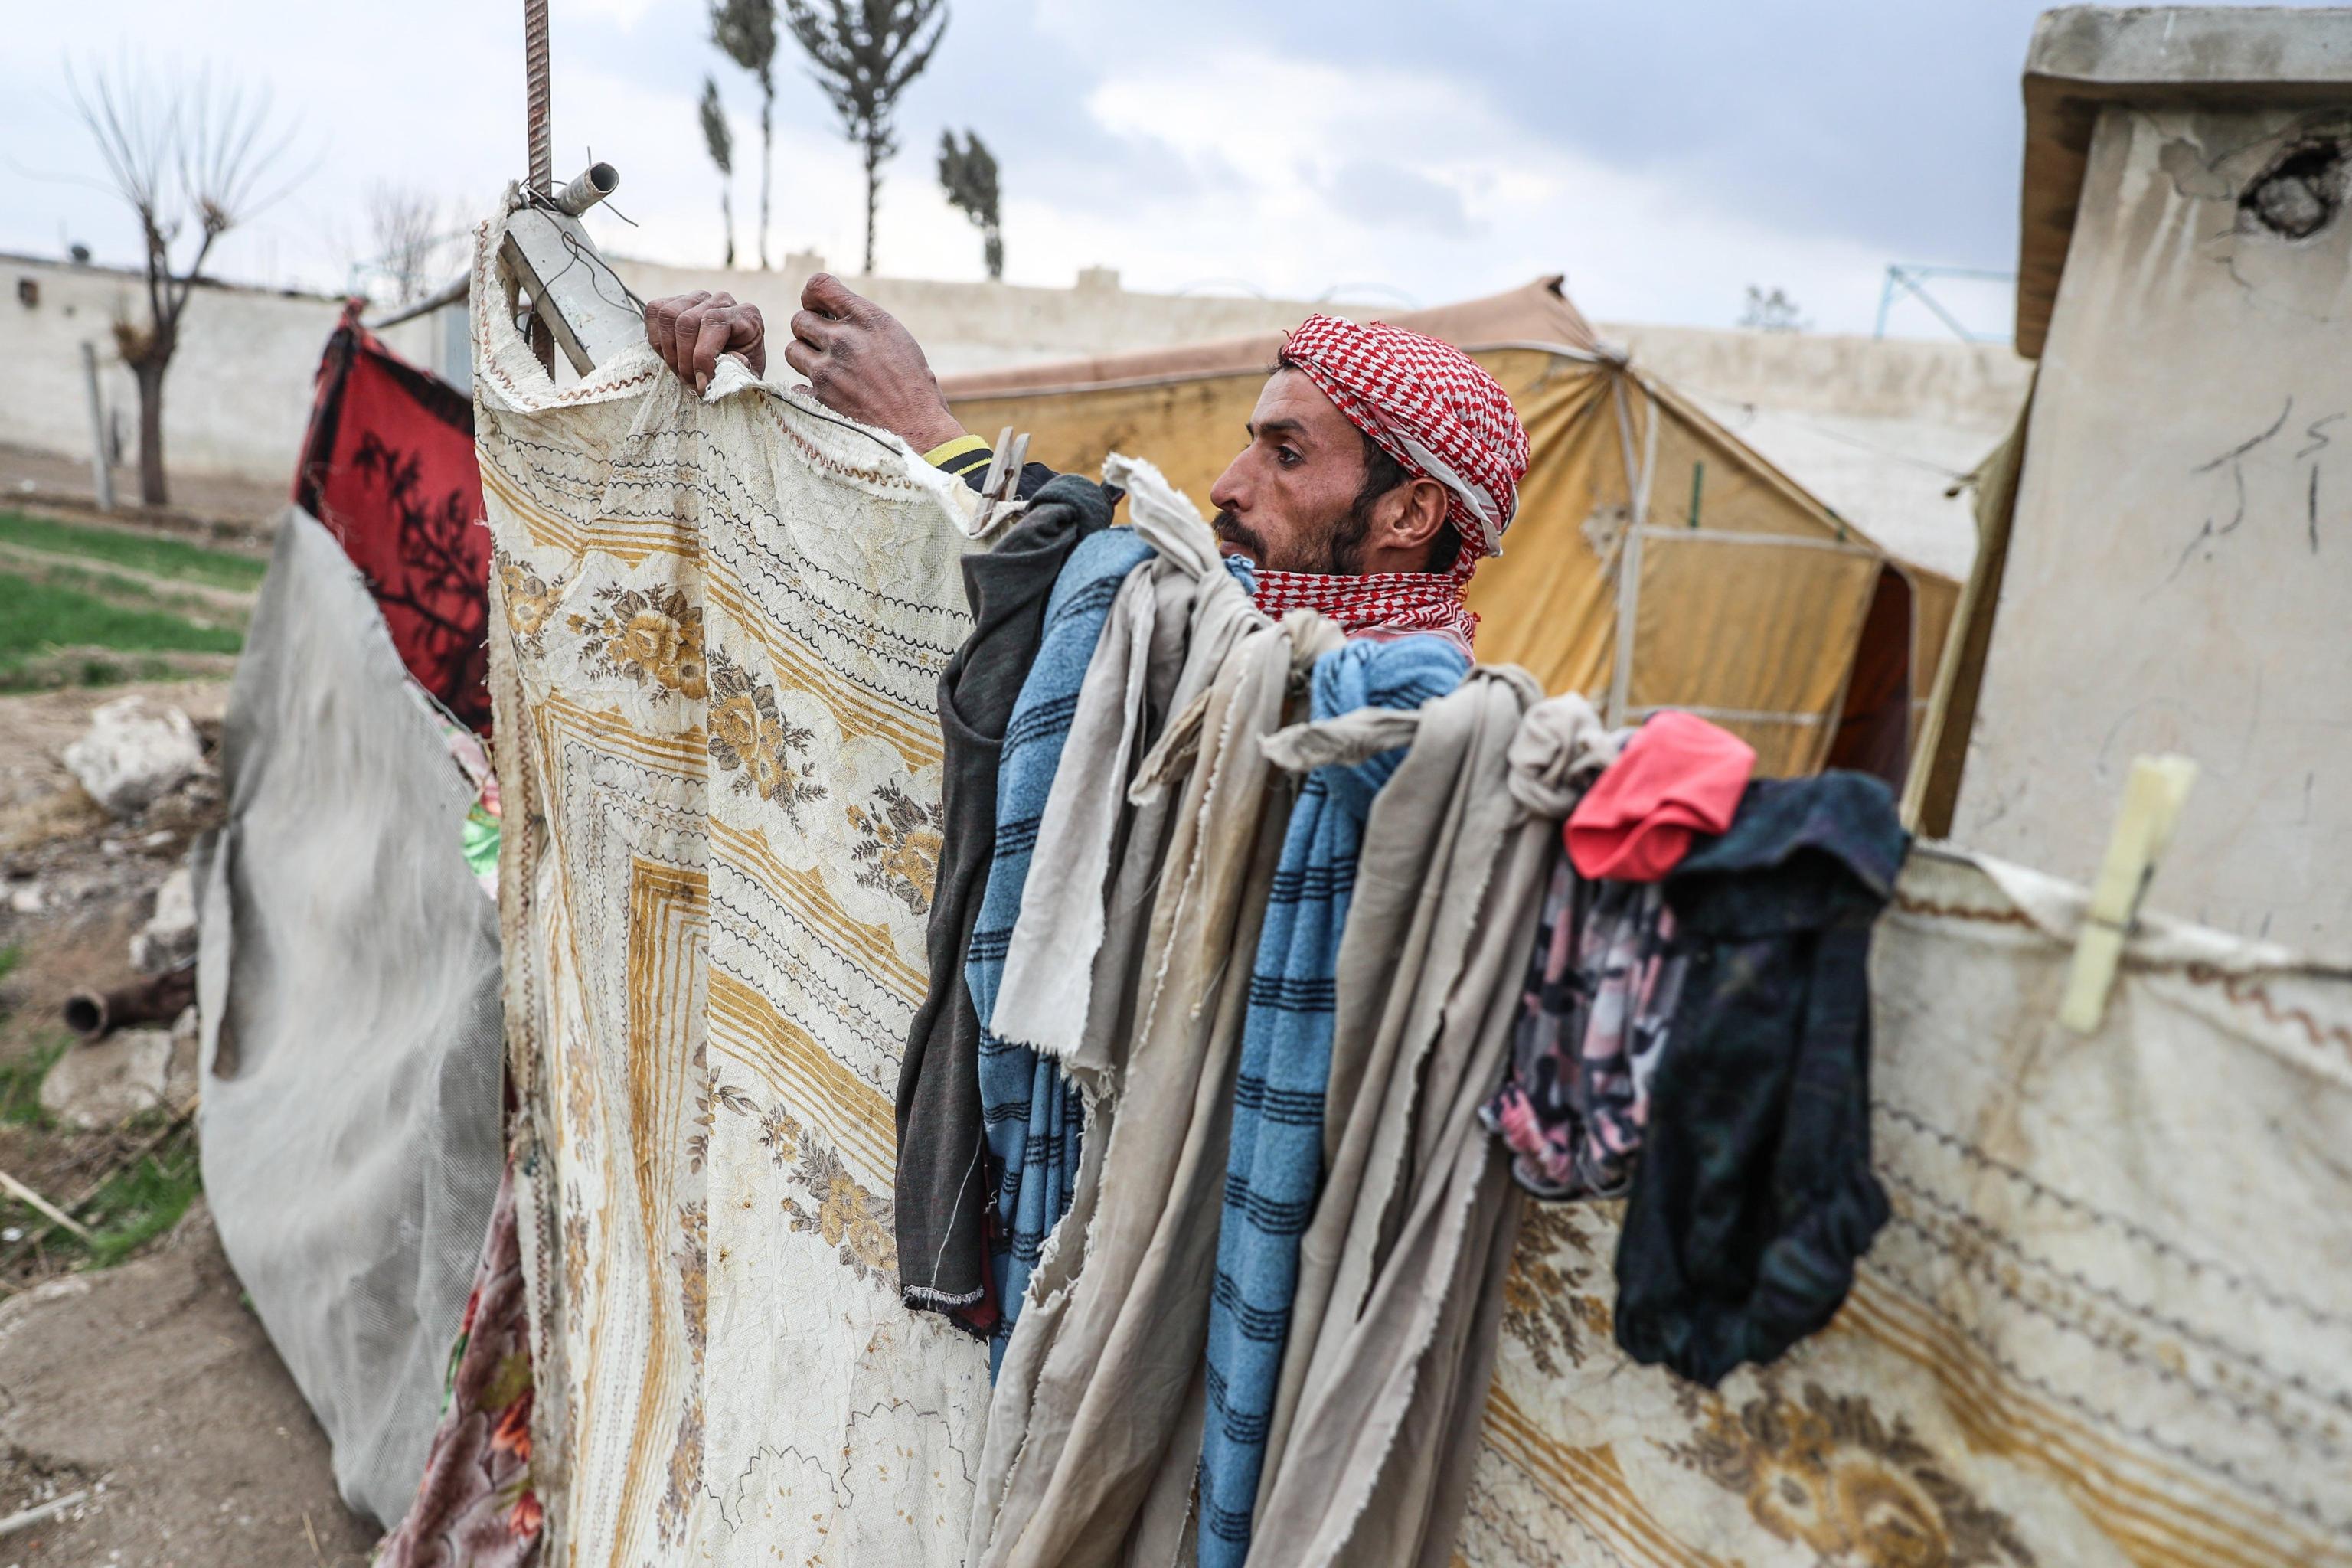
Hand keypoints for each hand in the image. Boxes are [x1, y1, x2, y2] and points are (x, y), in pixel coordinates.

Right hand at [644, 292, 764, 391]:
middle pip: (687, 321)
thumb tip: (729, 362)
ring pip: (668, 315)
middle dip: (684, 358)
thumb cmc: (738, 370)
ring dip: (669, 350)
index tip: (701, 383)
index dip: (702, 355)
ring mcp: (696, 298)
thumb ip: (738, 371)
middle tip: (688, 381)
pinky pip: (654, 311)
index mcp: (746, 315)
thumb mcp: (745, 375)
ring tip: (679, 371)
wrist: (728, 364)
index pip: (714, 322)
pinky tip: (670, 356)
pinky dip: (656, 338)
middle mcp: (721, 300)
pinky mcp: (674, 301)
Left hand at [783, 274, 966, 451]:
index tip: (819, 309)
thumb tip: (830, 311)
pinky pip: (796, 385)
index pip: (819, 285)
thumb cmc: (914, 385)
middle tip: (825, 346)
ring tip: (828, 370)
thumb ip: (862, 322)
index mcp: (867, 320)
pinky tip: (829, 396)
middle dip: (809, 331)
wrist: (918, 430)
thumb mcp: (896, 338)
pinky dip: (808, 390)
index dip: (813, 296)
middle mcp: (844, 340)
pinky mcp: (819, 400)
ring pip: (792, 351)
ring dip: (805, 358)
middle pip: (799, 319)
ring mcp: (828, 371)